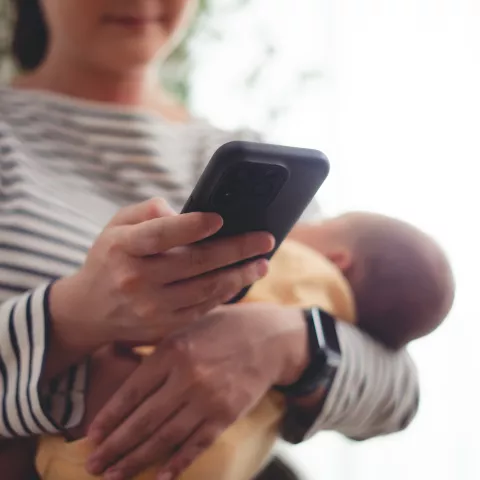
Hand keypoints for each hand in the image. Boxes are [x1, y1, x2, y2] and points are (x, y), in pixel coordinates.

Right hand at [50, 198, 273, 350]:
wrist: (89, 310)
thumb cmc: (110, 259)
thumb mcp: (117, 226)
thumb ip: (148, 212)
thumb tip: (186, 213)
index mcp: (122, 248)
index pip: (160, 236)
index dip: (191, 227)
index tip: (221, 219)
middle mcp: (136, 280)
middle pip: (195, 263)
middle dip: (236, 250)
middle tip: (266, 240)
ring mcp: (151, 308)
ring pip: (206, 289)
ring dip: (239, 275)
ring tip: (262, 263)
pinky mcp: (164, 326)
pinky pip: (203, 308)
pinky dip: (226, 293)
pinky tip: (241, 280)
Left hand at [85, 304, 307, 479]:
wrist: (270, 337)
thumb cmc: (224, 327)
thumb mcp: (188, 324)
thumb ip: (158, 345)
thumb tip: (119, 359)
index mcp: (173, 350)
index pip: (132, 391)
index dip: (109, 417)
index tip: (91, 436)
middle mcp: (188, 377)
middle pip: (143, 420)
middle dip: (114, 446)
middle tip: (92, 465)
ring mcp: (208, 399)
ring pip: (165, 438)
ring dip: (136, 460)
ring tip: (114, 476)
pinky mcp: (227, 415)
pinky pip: (196, 444)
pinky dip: (177, 463)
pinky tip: (159, 477)